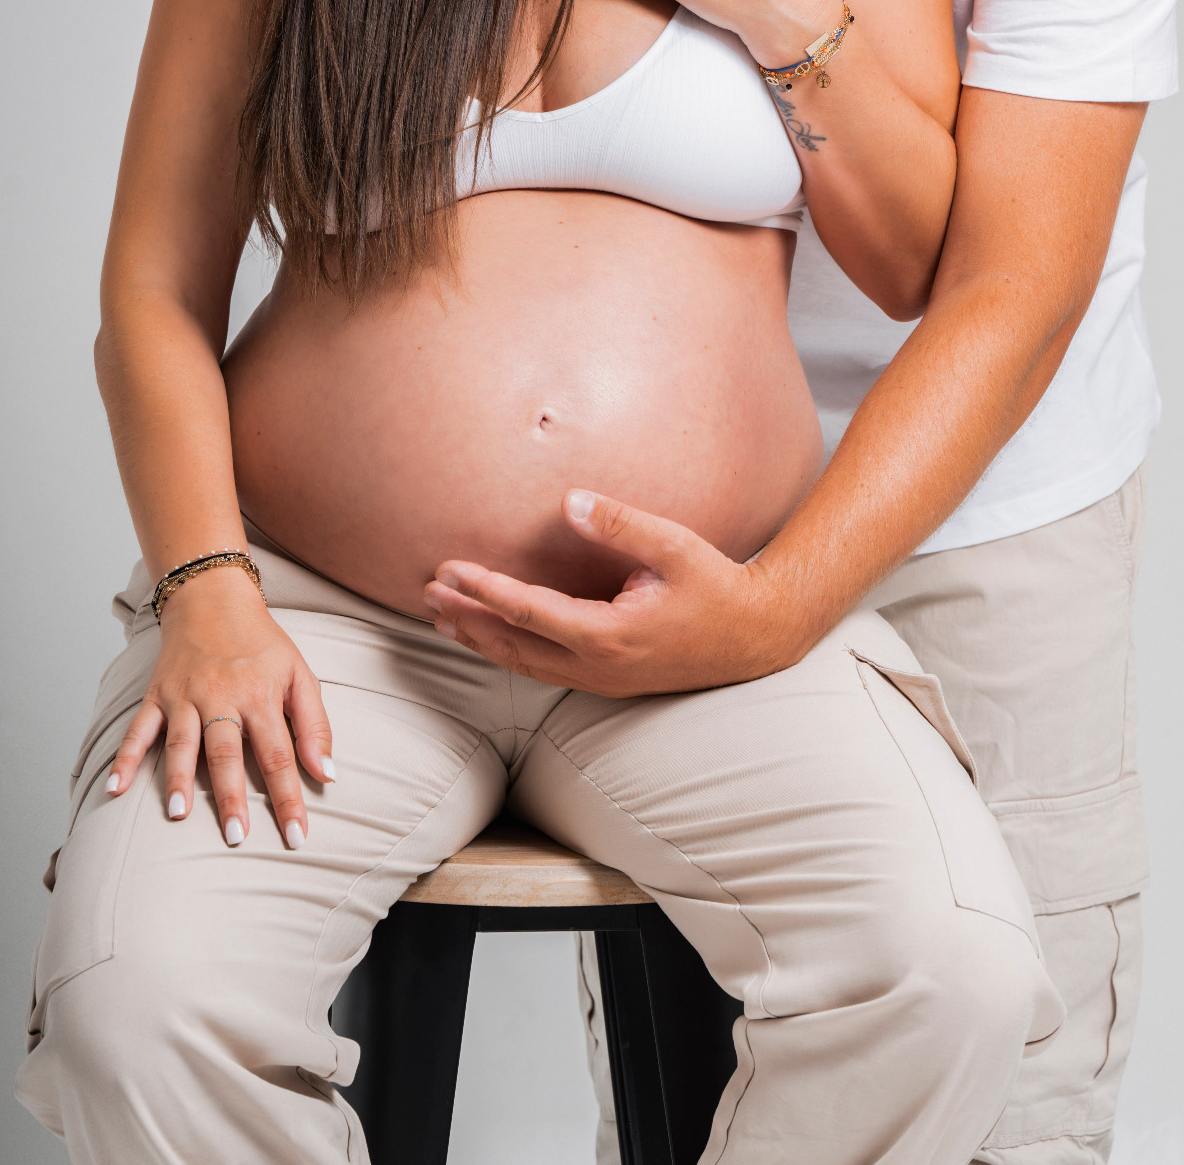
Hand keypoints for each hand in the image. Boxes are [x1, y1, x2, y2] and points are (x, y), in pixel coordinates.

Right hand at [105, 567, 332, 845]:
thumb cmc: (262, 644)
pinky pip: (138, 729)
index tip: (296, 835)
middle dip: (232, 797)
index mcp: (261, 694)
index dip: (288, 797)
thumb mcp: (299, 674)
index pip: (279, 754)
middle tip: (235, 837)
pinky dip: (124, 757)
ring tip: (179, 814)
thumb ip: (314, 725)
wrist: (214, 598)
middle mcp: (222, 696)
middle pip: (227, 753)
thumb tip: (328, 774)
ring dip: (178, 778)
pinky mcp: (157, 694)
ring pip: (182, 742)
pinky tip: (116, 788)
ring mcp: (185, 695)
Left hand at [423, 490, 818, 696]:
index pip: (528, 611)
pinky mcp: (609, 681)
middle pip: (513, 647)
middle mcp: (597, 666)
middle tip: (426, 595)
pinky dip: (510, 651)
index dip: (485, 589)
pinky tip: (494, 636)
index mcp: (608, 634)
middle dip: (467, 620)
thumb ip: (619, 523)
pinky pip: (545, 669)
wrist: (756, 636)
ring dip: (482, 640)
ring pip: (525, 665)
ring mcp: (602, 680)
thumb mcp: (673, 545)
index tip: (450, 569)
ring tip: (444, 619)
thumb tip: (568, 501)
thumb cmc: (717, 585)